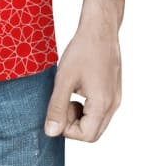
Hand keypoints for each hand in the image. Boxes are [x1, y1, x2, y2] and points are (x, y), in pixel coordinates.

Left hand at [43, 21, 121, 141]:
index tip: (57, 108)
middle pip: (92, 132)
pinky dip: (85, 106)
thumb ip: (57, 107)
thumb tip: (51, 132)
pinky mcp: (113, 91)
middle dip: (73, 123)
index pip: (86, 136)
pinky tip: (76, 88)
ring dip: (78, 115)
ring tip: (68, 93)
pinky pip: (99, 110)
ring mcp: (115, 98)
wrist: (100, 29)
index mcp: (103, 104)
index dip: (67, 128)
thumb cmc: (82, 50)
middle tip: (62, 101)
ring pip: (96, 121)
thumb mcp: (64, 79)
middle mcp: (113, 105)